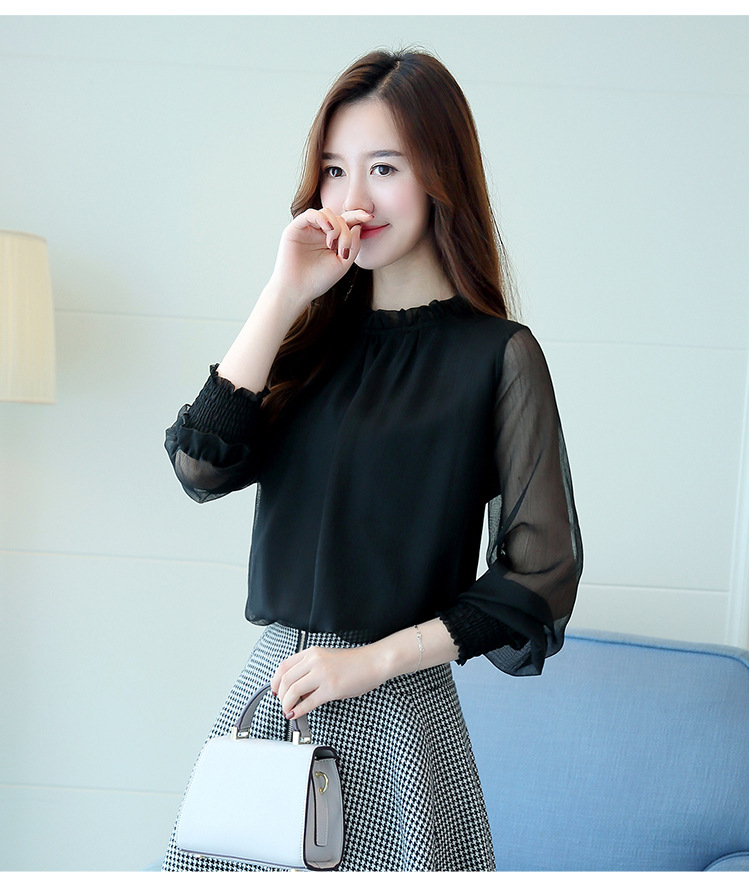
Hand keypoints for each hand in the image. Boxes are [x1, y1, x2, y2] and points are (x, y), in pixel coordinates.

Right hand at [267, 207, 372, 313]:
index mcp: (332, 239)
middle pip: (339, 218)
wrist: (298, 291)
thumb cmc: (319, 280)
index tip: (370, 217)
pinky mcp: (295, 229)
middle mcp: (320, 232)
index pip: (346, 222)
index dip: (358, 216)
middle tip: (342, 250)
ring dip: (335, 226)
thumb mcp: (343, 263)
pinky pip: (310, 214)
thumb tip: (358, 226)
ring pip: (326, 213)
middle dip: (345, 232)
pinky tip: (328, 229)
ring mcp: (308, 229)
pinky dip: (322, 218)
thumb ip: (354, 245)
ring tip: (332, 244)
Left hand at [270, 645, 386, 720]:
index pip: (284, 666)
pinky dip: (298, 711)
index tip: (274, 691)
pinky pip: (307, 702)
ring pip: (292, 691)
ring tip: (288, 710)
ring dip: (286, 704)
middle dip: (279, 695)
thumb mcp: (327, 659)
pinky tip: (296, 714)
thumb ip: (311, 669)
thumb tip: (296, 688)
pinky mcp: (331, 689)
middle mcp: (314, 661)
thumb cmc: (354, 662)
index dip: (275, 681)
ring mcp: (322, 675)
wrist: (373, 662)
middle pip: (285, 680)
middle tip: (282, 703)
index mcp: (312, 652)